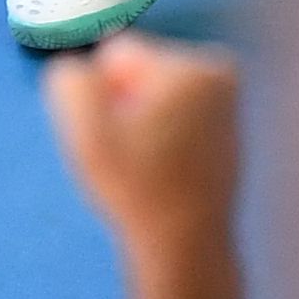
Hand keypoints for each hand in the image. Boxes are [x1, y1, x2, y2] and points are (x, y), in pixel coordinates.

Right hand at [45, 28, 242, 265]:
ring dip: (143, 121)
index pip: (117, 55)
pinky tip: (167, 168)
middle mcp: (218, 72)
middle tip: (134, 155)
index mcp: (192, 66)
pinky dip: (163, 134)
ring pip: (155, 92)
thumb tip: (81, 68)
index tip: (119, 137)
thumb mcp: (86, 133)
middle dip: (126, 105)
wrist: (186, 244)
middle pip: (139, 70)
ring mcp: (228, 98)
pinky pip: (174, 112)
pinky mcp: (228, 123)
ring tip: (151, 165)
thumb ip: (70, 81)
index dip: (103, 97)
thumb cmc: (137, 190)